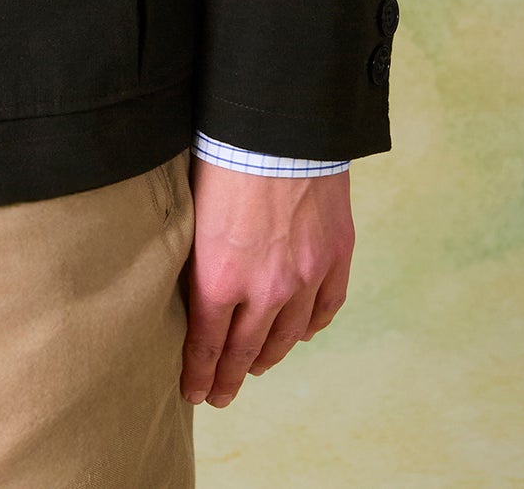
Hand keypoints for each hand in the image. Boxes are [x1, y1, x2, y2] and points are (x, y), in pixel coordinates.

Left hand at [180, 160, 353, 406]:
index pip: (207, 344)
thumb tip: (189, 285)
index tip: (195, 392)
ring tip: (256, 367)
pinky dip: (311, 327)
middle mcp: (265, 289)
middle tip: (220, 394)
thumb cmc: (223, 158)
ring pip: (287, 336)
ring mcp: (305, 276)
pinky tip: (299, 333)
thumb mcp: (192, 213)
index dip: (200, 373)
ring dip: (270, 355)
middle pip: (246, 349)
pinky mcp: (334, 257)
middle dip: (230, 377)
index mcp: (220, 278)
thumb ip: (196, 258)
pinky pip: (325, 309)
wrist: (277, 128)